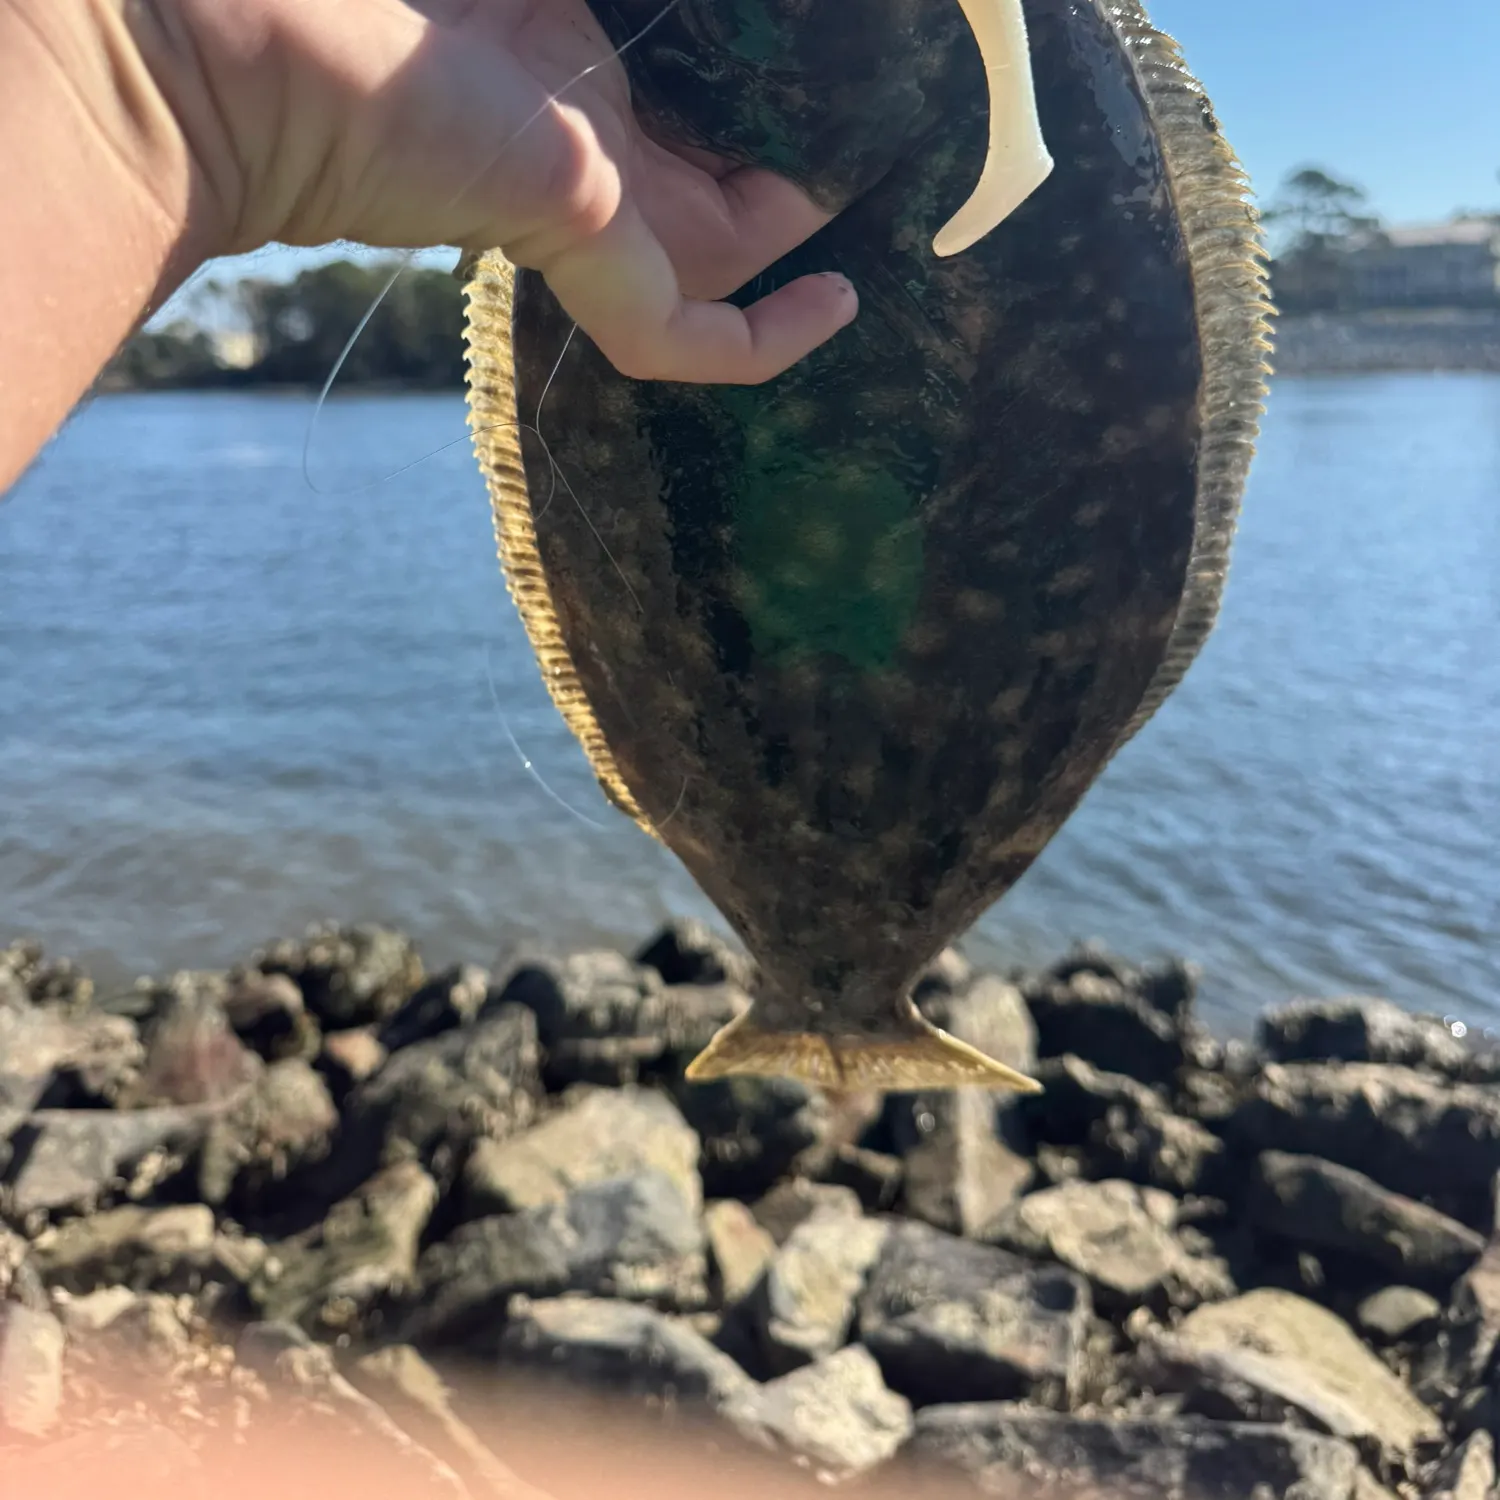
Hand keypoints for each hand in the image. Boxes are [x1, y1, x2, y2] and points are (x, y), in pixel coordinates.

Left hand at [158, 0, 858, 382]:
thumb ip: (635, 0)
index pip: (682, 109)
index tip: (814, 76)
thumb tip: (696, 13)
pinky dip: (770, 341)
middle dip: (789, 168)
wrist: (257, 39)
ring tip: (878, 193)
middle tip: (867, 134)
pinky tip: (839, 306)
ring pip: (716, 265)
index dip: (753, 99)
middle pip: (713, 189)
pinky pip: (693, 341)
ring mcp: (587, 213)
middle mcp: (583, 149)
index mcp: (562, 67)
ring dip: (798, 245)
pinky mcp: (584, 258)